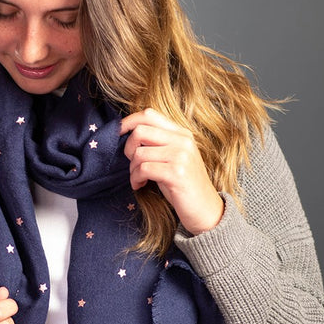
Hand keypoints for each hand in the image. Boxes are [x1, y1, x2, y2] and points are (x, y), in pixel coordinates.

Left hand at [120, 108, 223, 235]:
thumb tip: (129, 134)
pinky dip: (135, 179)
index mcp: (181, 133)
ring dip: (132, 169)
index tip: (118, 133)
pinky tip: (140, 185)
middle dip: (128, 148)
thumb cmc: (183, 184)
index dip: (129, 121)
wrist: (205, 209)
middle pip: (140, 131)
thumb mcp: (172, 157)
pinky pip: (143, 169)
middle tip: (132, 163)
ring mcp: (181, 156)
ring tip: (138, 178)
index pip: (149, 114)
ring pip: (139, 153)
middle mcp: (183, 140)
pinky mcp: (177, 173)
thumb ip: (157, 142)